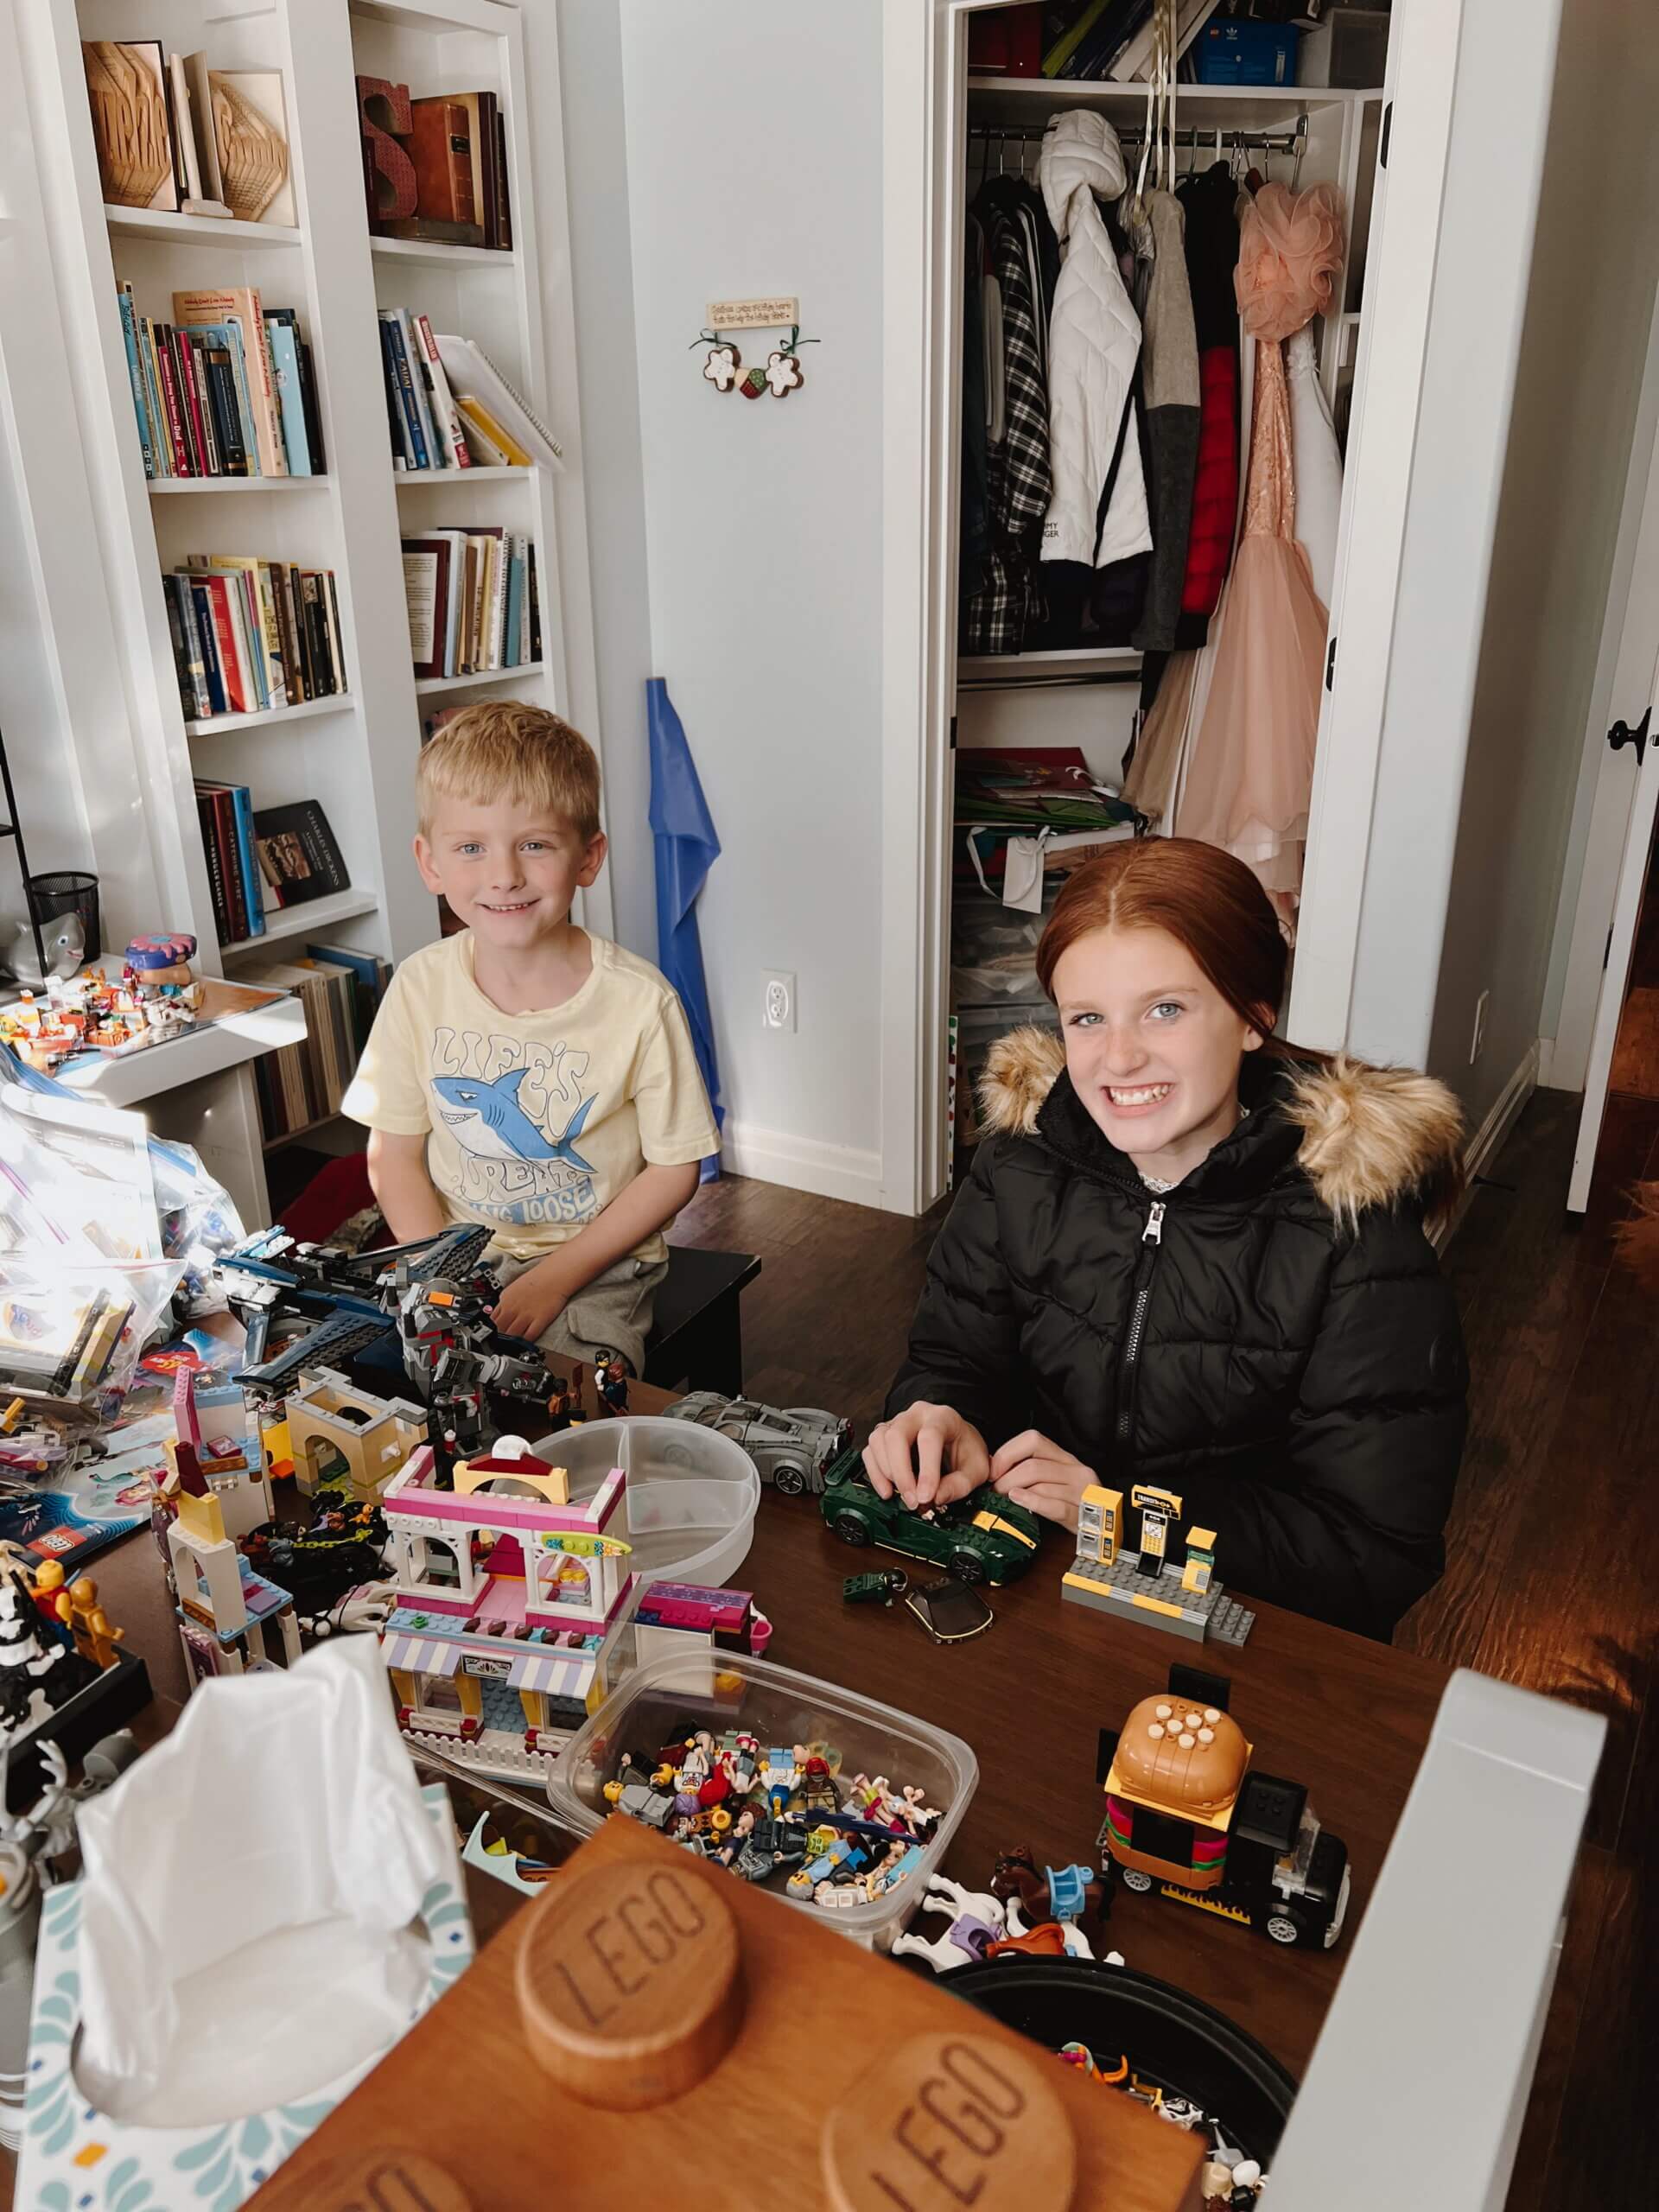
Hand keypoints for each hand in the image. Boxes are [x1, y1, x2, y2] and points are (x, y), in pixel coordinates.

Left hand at [491, 1261, 572, 1344]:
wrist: (555, 1275)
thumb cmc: (538, 1279)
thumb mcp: (513, 1288)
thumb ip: (505, 1301)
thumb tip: (499, 1311)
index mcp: (505, 1300)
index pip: (492, 1321)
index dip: (493, 1329)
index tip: (495, 1334)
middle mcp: (513, 1309)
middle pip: (500, 1330)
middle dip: (501, 1337)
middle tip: (503, 1343)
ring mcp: (526, 1315)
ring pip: (513, 1335)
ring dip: (512, 1341)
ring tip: (513, 1346)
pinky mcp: (539, 1320)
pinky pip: (529, 1336)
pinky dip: (526, 1342)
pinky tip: (526, 1343)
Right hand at [862, 1402, 990, 1509]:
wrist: (956, 1439)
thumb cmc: (965, 1450)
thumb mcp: (976, 1469)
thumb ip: (959, 1485)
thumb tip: (936, 1498)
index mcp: (943, 1417)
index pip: (929, 1437)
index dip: (927, 1470)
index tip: (926, 1496)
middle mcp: (917, 1415)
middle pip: (897, 1435)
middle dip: (901, 1473)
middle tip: (912, 1500)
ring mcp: (897, 1423)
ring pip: (879, 1440)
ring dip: (886, 1473)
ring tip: (902, 1495)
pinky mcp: (884, 1436)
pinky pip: (870, 1451)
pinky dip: (875, 1473)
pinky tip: (888, 1490)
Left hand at [990, 1431, 1095, 1531]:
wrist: (1106, 1526)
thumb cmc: (1073, 1502)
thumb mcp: (1054, 1479)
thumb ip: (1029, 1467)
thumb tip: (994, 1463)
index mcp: (1065, 1458)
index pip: (1033, 1440)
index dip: (1008, 1453)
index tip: (993, 1470)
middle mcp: (1075, 1470)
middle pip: (1032, 1465)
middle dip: (1006, 1479)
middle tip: (995, 1491)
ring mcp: (1081, 1491)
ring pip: (1039, 1484)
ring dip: (1013, 1492)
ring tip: (1004, 1499)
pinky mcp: (1082, 1514)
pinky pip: (1054, 1506)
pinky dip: (1031, 1502)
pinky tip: (1018, 1501)